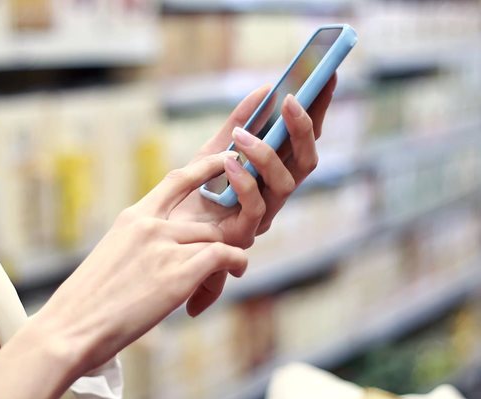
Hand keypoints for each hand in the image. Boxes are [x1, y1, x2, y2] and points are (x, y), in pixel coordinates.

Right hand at [33, 153, 248, 374]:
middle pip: (204, 218)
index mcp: (130, 219)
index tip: (226, 159)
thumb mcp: (110, 259)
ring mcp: (164, 247)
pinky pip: (224, 255)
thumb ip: (137, 247)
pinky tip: (236, 270)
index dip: (205, 167)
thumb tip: (157, 257)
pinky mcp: (179, 273)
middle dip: (222, 232)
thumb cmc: (86, 304)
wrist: (70, 327)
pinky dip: (236, 262)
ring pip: (215, 237)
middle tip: (233, 244)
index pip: (175, 180)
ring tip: (227, 271)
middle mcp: (149, 225)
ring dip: (227, 255)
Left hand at [170, 75, 336, 316]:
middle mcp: (275, 195)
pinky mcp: (243, 234)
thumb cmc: (189, 193)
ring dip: (268, 155)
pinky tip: (228, 161)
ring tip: (243, 135)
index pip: (304, 140)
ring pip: (286, 184)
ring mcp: (262, 216)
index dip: (318, 111)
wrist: (159, 233)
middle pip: (307, 161)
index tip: (326, 76)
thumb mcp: (211, 150)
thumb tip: (264, 89)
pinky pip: (255, 207)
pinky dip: (245, 181)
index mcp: (274, 174)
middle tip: (291, 99)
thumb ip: (238, 123)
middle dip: (304, 128)